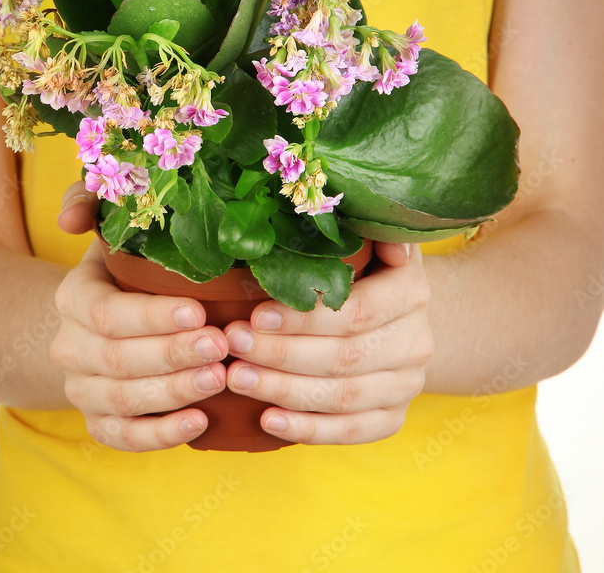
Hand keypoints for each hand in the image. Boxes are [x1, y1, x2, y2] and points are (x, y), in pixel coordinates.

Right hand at [50, 182, 228, 451]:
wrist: (103, 320)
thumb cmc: (126, 265)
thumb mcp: (112, 226)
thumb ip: (94, 201)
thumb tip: (70, 217)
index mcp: (74, 297)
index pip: (106, 313)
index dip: (151, 317)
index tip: (199, 312)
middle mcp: (70, 346)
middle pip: (117, 360)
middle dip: (172, 354)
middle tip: (222, 346)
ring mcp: (81, 388)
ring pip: (122, 401)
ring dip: (174, 392)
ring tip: (219, 378)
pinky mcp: (99, 422)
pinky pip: (124, 438)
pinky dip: (161, 436)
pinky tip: (200, 422)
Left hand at [223, 242, 433, 444]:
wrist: (400, 316)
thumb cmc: (365, 268)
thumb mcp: (367, 239)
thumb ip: (358, 229)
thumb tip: (354, 216)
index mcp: (412, 291)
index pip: (357, 311)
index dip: (305, 318)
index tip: (255, 317)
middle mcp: (418, 341)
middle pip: (345, 357)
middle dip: (281, 354)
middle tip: (231, 345)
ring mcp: (407, 384)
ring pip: (344, 398)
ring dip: (285, 391)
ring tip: (237, 379)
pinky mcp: (392, 417)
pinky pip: (351, 432)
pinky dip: (308, 431)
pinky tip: (267, 420)